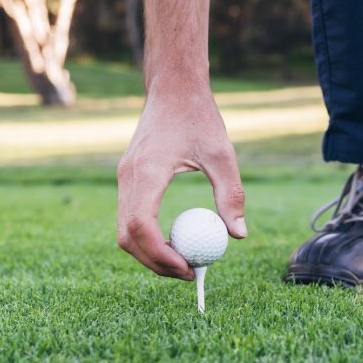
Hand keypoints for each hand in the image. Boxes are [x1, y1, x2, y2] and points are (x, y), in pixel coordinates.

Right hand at [117, 87, 246, 279]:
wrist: (173, 88)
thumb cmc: (198, 117)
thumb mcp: (222, 154)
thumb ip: (231, 194)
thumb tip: (238, 235)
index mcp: (147, 172)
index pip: (141, 226)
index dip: (160, 254)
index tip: (188, 268)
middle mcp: (128, 178)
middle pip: (127, 237)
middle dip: (154, 262)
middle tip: (189, 273)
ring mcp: (124, 179)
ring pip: (124, 231)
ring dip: (149, 253)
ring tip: (183, 260)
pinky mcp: (128, 179)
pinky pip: (130, 219)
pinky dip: (147, 238)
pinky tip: (174, 240)